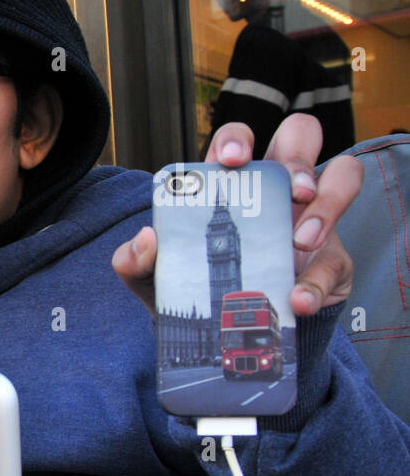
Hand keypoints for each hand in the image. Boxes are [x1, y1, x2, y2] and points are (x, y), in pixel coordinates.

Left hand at [113, 114, 362, 317]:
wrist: (222, 338)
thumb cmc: (189, 290)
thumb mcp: (153, 279)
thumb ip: (134, 261)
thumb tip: (147, 238)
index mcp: (231, 186)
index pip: (238, 140)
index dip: (236, 138)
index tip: (229, 159)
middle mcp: (276, 191)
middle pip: (301, 137)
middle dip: (298, 153)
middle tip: (290, 189)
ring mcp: (311, 218)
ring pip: (343, 177)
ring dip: (328, 204)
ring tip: (300, 241)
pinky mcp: (332, 259)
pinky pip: (338, 259)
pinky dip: (317, 282)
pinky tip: (298, 299)